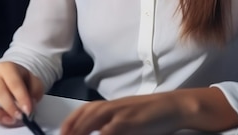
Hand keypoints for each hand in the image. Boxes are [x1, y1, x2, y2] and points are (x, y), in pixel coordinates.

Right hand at [0, 62, 44, 125]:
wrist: (10, 77)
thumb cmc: (20, 79)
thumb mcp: (33, 80)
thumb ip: (35, 90)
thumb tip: (31, 103)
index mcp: (7, 67)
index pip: (14, 82)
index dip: (21, 97)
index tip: (28, 109)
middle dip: (11, 106)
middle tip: (20, 116)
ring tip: (11, 119)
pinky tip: (3, 118)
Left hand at [60, 88, 237, 134]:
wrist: (175, 106)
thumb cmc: (153, 115)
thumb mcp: (130, 119)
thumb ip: (114, 125)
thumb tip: (101, 131)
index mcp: (113, 105)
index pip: (87, 109)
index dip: (72, 119)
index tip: (62, 130)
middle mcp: (115, 106)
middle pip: (88, 113)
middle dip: (72, 125)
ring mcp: (123, 111)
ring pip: (96, 118)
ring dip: (81, 127)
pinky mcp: (132, 119)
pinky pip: (113, 127)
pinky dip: (103, 132)